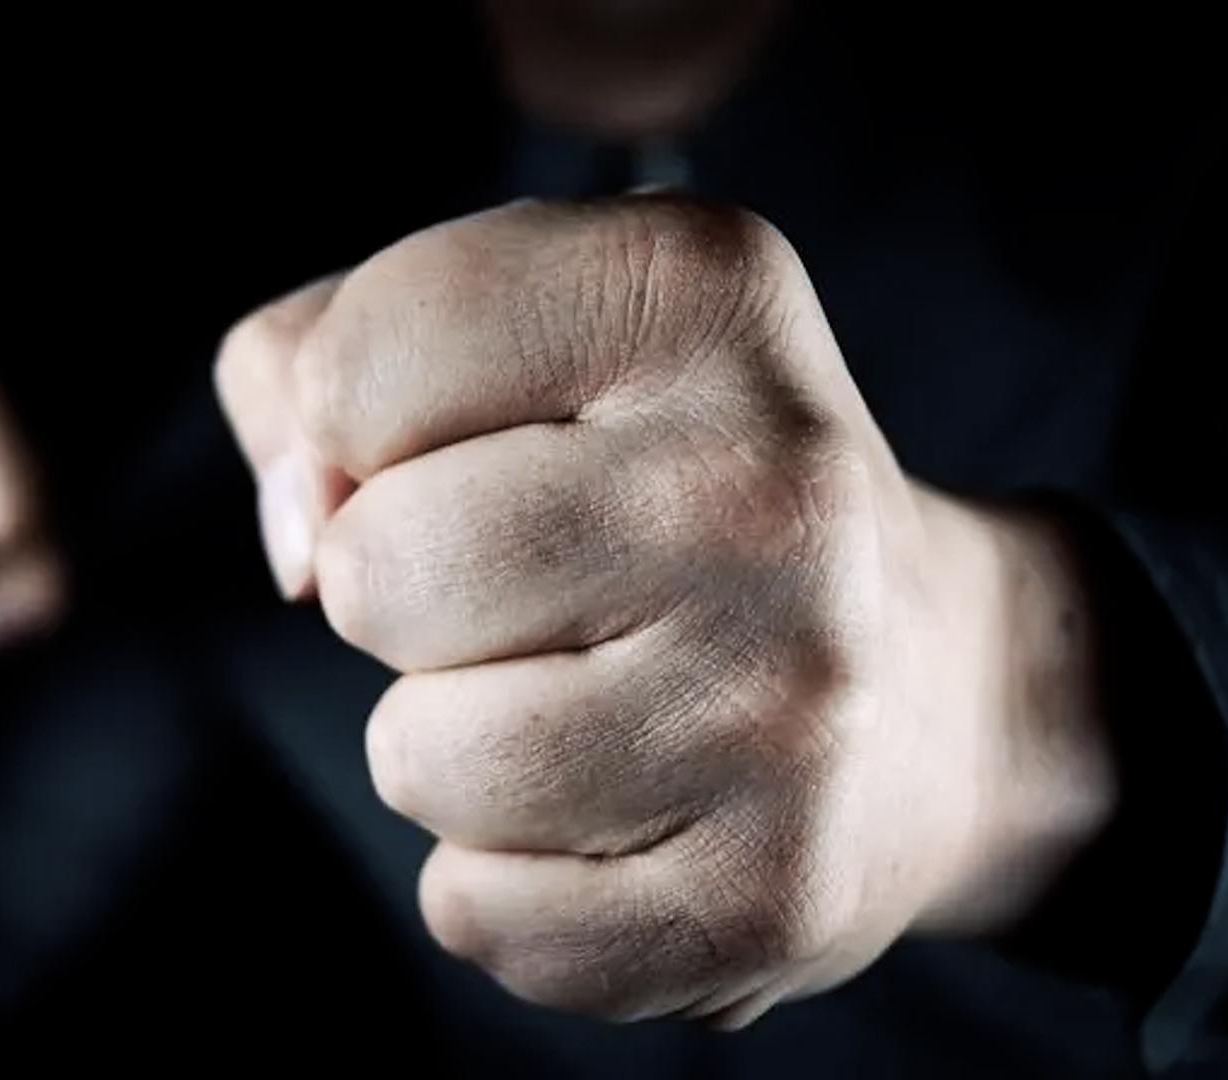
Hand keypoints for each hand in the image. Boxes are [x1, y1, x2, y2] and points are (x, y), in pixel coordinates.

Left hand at [216, 198, 1117, 1026]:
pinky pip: (478, 913)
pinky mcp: (771, 889)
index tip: (453, 447)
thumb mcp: (506, 338)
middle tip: (516, 593)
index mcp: (697, 295)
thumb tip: (298, 533)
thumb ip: (319, 361)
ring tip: (574, 702)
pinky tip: (611, 814)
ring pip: (418, 761)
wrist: (929, 685)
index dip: (349, 431)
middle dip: (392, 596)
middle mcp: (766, 485)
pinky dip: (500, 880)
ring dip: (446, 747)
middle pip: (376, 572)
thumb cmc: (649, 488)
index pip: (359, 369)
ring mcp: (787, 702)